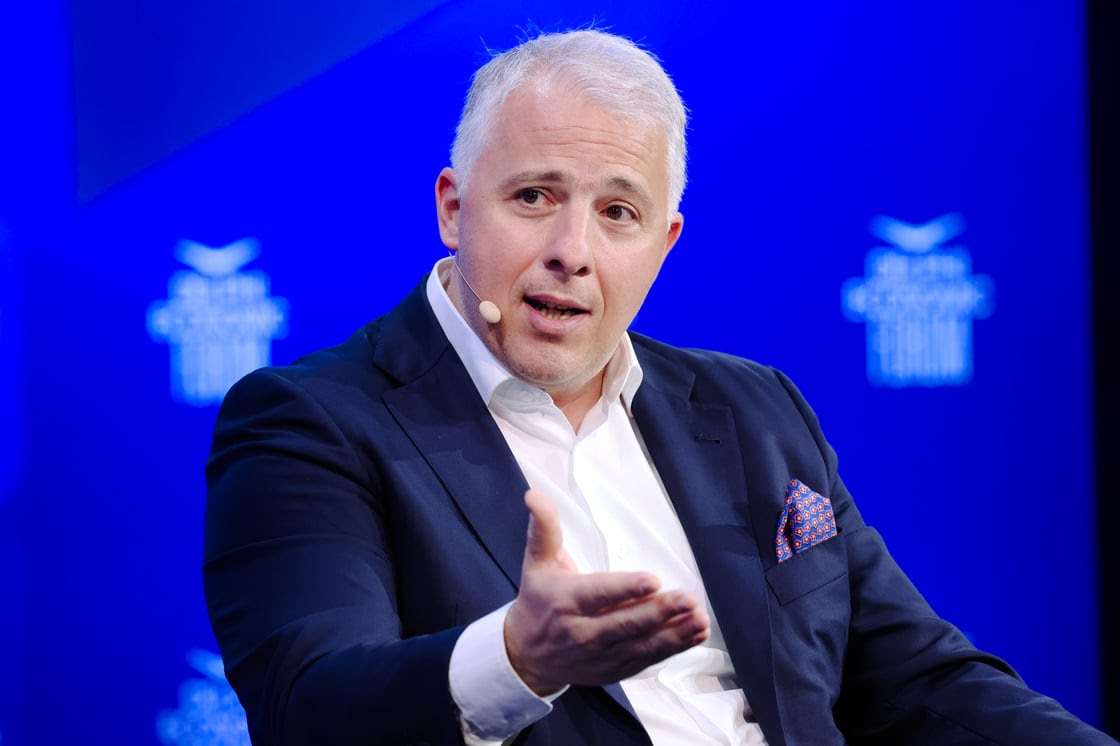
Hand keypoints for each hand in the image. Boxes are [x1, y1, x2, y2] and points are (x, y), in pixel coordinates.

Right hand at [503, 489, 709, 694]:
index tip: (653, 580)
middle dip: (659, 612)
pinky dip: (673, 649)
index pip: (598, 594)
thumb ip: (544, 528)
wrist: (526, 656)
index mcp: (566, 601)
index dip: (626, 588)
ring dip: (673, 634)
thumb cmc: (538, 600)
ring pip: (640, 645)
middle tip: (688, 598)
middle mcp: (582, 632)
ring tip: (699, 620)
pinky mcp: (614, 669)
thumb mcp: (537, 562)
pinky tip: (696, 635)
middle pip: (625, 623)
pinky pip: (646, 659)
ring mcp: (600, 655)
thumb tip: (535, 494)